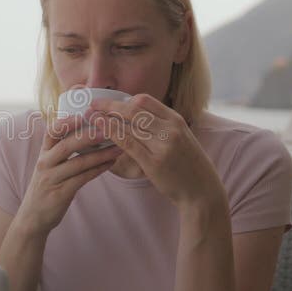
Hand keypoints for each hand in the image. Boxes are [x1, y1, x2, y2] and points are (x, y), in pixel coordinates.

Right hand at [15, 114, 123, 237]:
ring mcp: (51, 178)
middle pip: (66, 145)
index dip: (67, 121)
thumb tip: (86, 132)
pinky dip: (98, 170)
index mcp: (43, 153)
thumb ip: (62, 151)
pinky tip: (111, 164)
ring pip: (78, 163)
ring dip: (100, 154)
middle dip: (88, 135)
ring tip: (118, 147)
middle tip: (108, 128)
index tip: (84, 113)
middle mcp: (45, 163)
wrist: (33, 216)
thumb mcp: (49, 166)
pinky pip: (82, 179)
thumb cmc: (47, 187)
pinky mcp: (60, 193)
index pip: (52, 132)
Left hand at [86, 93, 223, 207]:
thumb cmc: (188, 164)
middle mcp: (170, 129)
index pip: (144, 100)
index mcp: (176, 119)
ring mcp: (163, 145)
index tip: (107, 101)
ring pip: (128, 125)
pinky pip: (128, 143)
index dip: (122, 99)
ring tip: (89, 117)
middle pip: (133, 110)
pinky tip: (99, 131)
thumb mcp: (180, 137)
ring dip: (106, 119)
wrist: (202, 191)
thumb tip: (134, 115)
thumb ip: (160, 125)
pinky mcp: (154, 162)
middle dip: (109, 105)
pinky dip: (111, 134)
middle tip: (91, 104)